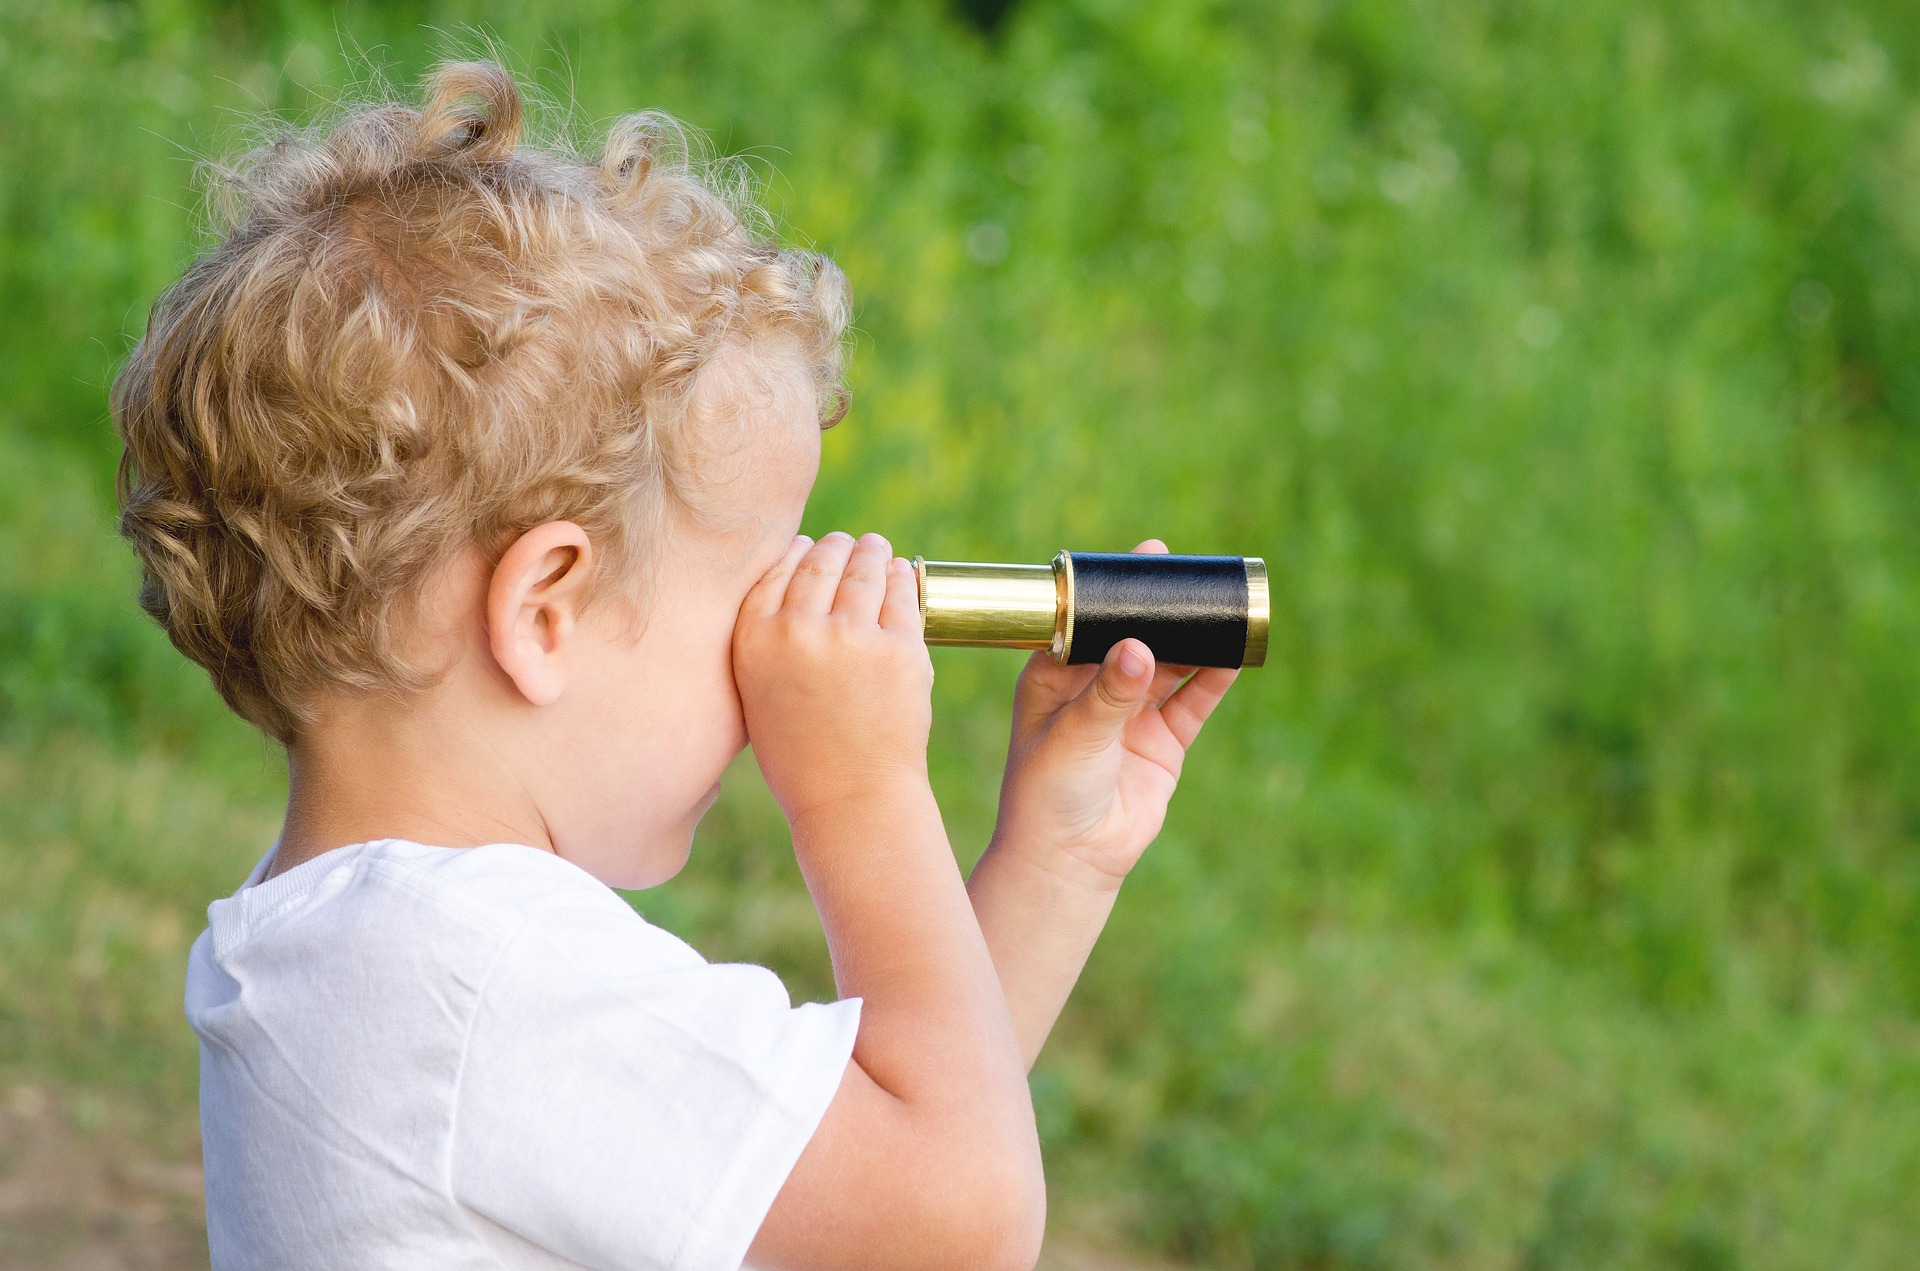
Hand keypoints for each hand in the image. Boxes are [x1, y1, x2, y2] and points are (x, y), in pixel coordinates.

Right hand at [733, 531, 933, 827]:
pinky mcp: (899, 648)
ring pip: (863, 571)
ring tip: (874, 546)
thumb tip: (795, 579)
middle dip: (835, 547)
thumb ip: (768, 639)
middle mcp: (798, 630)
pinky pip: (902, 597)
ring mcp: (852, 637)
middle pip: (820, 562)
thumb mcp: (759, 692)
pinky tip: (899, 572)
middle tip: (846, 542)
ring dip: (870, 552)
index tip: (807, 547)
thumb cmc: (800, 753)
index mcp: (754, 640)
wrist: (850, 798)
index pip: (776, 570)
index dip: (795, 553)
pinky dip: (900, 579)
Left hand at [989, 540, 1237, 889]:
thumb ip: (1108, 694)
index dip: (1115, 591)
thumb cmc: (1048, 794)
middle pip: (1133, 635)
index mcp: (1052, 676)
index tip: (1144, 559)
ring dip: (1192, 639)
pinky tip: (1234, 653)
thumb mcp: (1073, 737)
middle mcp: (1092, 688)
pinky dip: (1213, 678)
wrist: (1071, 860)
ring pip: (1169, 664)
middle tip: (1188, 571)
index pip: (1087, 620)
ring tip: (1222, 608)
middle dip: (1159, 608)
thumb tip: (1140, 647)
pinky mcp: (1162, 742)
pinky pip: (1193, 702)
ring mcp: (1131, 714)